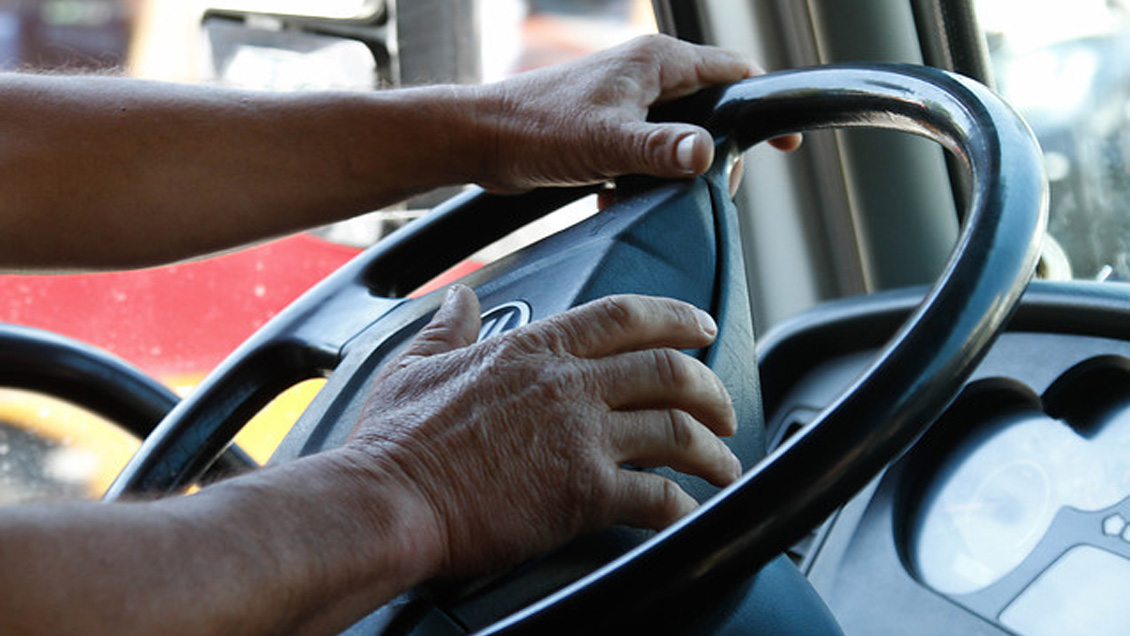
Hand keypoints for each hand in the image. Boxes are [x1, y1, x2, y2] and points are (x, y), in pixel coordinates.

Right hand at [345, 286, 740, 578]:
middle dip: (710, 387)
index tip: (702, 327)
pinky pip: (656, 497)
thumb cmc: (395, 441)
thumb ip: (449, 328)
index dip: (675, 316)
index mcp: (534, 349)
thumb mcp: (416, 364)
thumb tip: (462, 298)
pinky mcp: (584, 493)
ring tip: (723, 465)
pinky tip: (688, 513)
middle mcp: (568, 384)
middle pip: (668, 369)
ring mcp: (581, 437)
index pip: (624, 316)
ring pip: (676, 431)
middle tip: (724, 406)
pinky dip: (682, 507)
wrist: (387, 501)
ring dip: (711, 450)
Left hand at [471, 34, 800, 192]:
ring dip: (676, 172)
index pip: (733, 73)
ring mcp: (627, 100)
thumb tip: (707, 155)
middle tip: (711, 189)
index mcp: (657, 62)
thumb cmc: (536, 129)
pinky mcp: (608, 127)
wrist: (483, 141)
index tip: (785, 142)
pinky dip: (645, 179)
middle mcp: (647, 74)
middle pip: (711, 110)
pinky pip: (647, 153)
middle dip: (717, 152)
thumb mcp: (607, 142)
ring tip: (666, 198)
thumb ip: (660, 149)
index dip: (762, 105)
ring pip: (678, 136)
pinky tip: (625, 200)